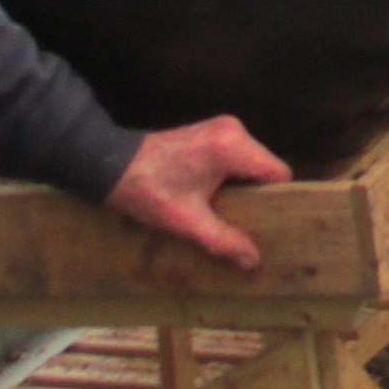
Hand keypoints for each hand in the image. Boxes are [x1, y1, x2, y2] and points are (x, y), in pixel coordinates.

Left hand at [105, 115, 290, 266]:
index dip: (277, 200)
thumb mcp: (187, 221)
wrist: (111, 164)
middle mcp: (234, 130)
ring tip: (235, 215)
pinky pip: (238, 157)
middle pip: (266, 167)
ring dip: (246, 187)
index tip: (270, 225)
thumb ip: (224, 240)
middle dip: (260, 196)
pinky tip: (221, 198)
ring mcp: (223, 127)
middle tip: (251, 226)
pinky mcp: (212, 132)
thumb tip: (253, 261)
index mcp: (232, 146)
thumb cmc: (149, 190)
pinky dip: (235, 177)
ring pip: (253, 163)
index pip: (277, 172)